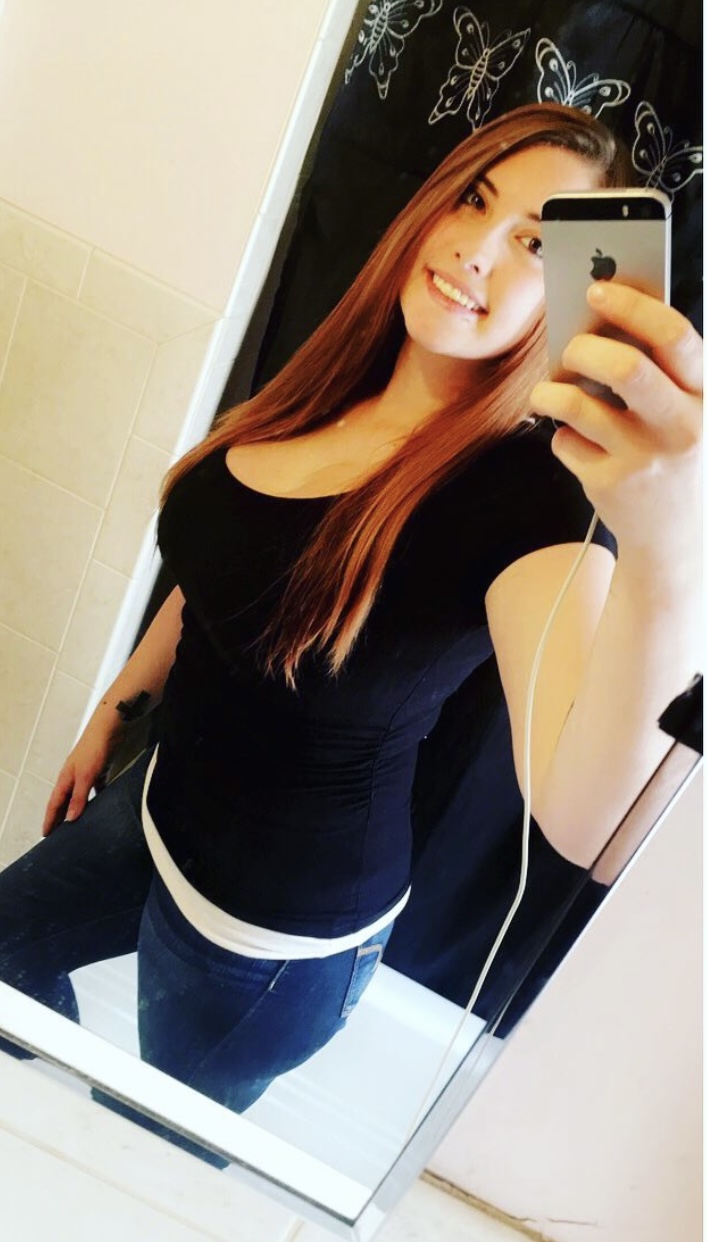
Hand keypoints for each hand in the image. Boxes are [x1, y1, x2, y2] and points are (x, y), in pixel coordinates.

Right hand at [42, 719, 121, 835]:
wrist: (108, 729)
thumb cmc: (94, 749)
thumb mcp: (85, 776)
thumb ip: (78, 797)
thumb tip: (70, 818)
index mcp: (65, 779)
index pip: (54, 804)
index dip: (50, 819)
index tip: (46, 834)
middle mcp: (72, 777)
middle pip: (64, 802)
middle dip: (60, 817)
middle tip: (59, 834)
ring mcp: (85, 773)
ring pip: (78, 797)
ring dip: (77, 809)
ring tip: (78, 824)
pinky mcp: (98, 770)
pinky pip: (94, 789)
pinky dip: (95, 799)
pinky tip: (100, 807)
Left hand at [530, 281, 701, 573]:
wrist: (676, 539)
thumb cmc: (673, 456)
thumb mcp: (685, 413)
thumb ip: (657, 371)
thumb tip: (598, 320)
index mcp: (704, 396)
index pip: (675, 336)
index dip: (632, 306)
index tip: (596, 291)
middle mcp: (680, 426)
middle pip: (625, 367)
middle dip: (584, 349)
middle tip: (569, 350)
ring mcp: (643, 459)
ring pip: (577, 404)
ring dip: (550, 392)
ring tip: (548, 394)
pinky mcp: (610, 485)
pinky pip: (565, 442)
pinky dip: (561, 436)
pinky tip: (575, 442)